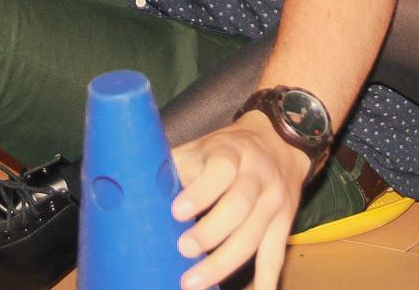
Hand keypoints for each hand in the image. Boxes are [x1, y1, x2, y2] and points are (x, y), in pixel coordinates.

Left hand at [170, 113, 308, 289]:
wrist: (280, 142)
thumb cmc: (228, 150)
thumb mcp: (202, 147)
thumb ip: (175, 164)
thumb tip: (135, 185)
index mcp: (232, 153)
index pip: (221, 170)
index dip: (200, 192)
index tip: (177, 212)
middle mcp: (257, 176)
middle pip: (239, 206)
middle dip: (210, 232)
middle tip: (183, 249)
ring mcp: (273, 202)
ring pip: (253, 235)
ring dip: (224, 262)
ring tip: (194, 281)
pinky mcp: (284, 223)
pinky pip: (275, 253)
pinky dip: (267, 277)